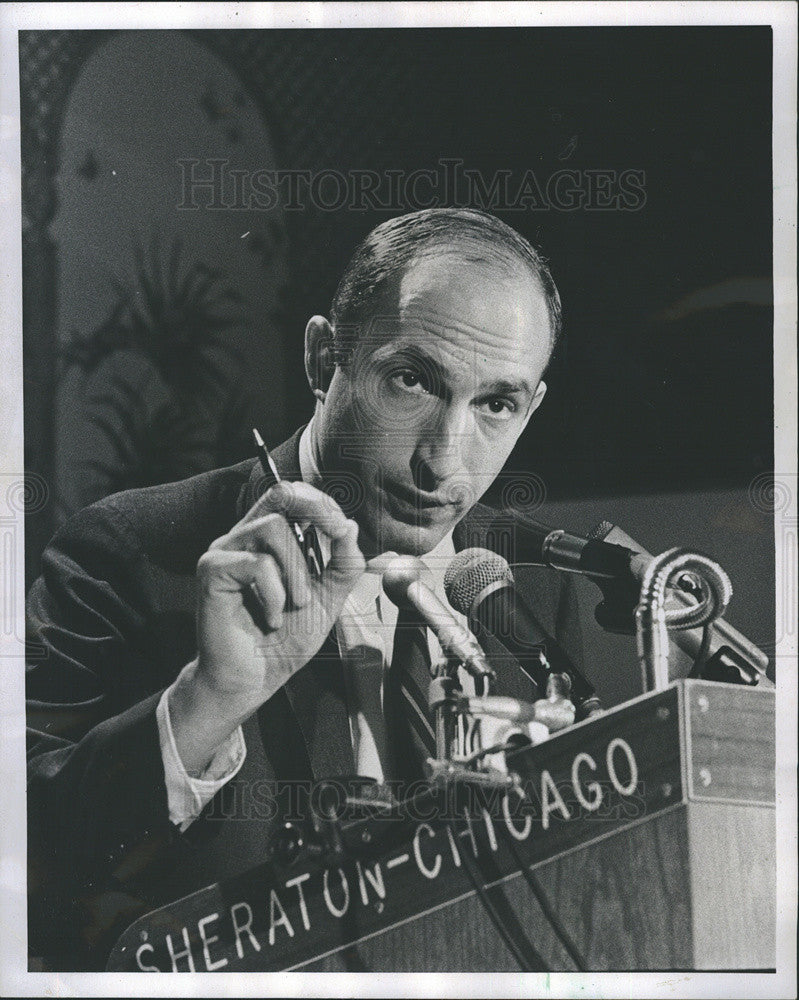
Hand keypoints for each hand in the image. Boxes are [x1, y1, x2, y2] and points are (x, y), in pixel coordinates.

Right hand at [168, 481, 364, 773]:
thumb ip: (342, 566)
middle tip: (337, 536)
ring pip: (273, 529)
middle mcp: (244, 538)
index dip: (323, 504)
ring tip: (295, 605)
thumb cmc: (282, 641)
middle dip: (316, 511)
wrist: (253, 680)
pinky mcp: (212, 572)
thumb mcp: (327, 600)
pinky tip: (272, 618)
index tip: (344, 529)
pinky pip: (257, 564)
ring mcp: (225, 552)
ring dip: (297, 571)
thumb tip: (351, 526)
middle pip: (280, 495)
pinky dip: (275, 594)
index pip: (294, 498)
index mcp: (269, 540)